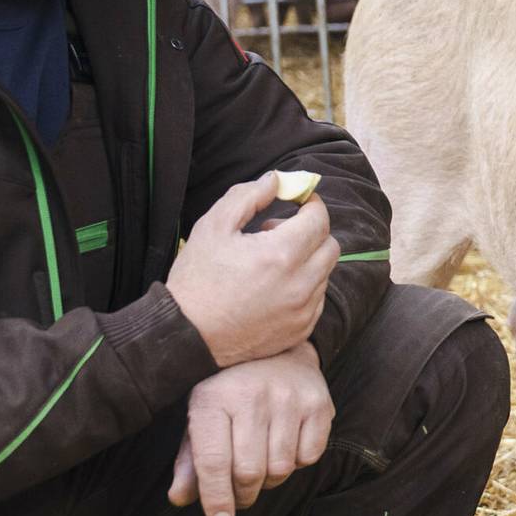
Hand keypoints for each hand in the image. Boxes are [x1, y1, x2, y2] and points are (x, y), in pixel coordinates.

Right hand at [167, 173, 339, 367]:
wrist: (185, 335)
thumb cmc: (197, 279)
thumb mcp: (213, 227)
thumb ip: (248, 195)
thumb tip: (278, 180)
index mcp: (281, 255)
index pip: (319, 219)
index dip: (311, 205)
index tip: (298, 202)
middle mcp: (300, 285)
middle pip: (330, 245)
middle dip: (310, 232)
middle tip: (277, 233)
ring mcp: (303, 311)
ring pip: (325, 273)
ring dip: (307, 260)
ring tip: (270, 263)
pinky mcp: (301, 330)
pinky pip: (317, 299)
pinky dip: (305, 287)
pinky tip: (274, 287)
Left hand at [168, 342, 332, 515]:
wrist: (278, 348)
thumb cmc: (230, 392)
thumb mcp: (202, 418)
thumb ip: (191, 460)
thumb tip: (179, 499)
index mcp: (212, 399)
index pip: (212, 462)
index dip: (215, 499)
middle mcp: (251, 396)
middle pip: (248, 473)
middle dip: (243, 495)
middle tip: (241, 494)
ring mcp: (288, 398)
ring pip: (280, 469)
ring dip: (270, 480)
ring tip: (262, 466)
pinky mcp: (318, 403)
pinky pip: (309, 457)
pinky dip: (298, 462)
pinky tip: (287, 445)